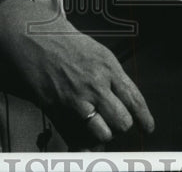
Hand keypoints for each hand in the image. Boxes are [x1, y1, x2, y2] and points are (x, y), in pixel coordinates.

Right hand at [0, 0, 154, 148]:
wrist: (34, 37)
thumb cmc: (65, 43)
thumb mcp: (98, 52)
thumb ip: (113, 76)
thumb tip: (126, 101)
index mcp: (108, 67)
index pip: (134, 99)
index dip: (144, 118)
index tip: (148, 128)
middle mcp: (95, 84)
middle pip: (122, 121)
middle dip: (123, 126)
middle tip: (118, 123)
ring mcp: (76, 99)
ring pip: (103, 133)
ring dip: (103, 134)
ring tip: (99, 127)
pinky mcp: (57, 109)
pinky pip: (76, 137)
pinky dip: (82, 142)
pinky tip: (84, 139)